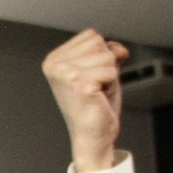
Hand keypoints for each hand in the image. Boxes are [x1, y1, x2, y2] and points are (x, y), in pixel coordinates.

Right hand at [41, 28, 129, 172]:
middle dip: (106, 65)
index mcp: (54, 59)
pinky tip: (98, 98)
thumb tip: (118, 48)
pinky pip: (112, 72)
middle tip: (95, 87)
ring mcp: (65, 74)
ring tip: (96, 93)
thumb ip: (108, 51)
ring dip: (109, 76)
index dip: (100, 56)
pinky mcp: (80, 84)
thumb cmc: (94, 106)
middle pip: (99, 43)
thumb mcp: (101, 70)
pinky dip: (112, 86)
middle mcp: (55, 65)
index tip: (90, 78)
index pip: (92, 36)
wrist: (93, 136)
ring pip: (107, 56)